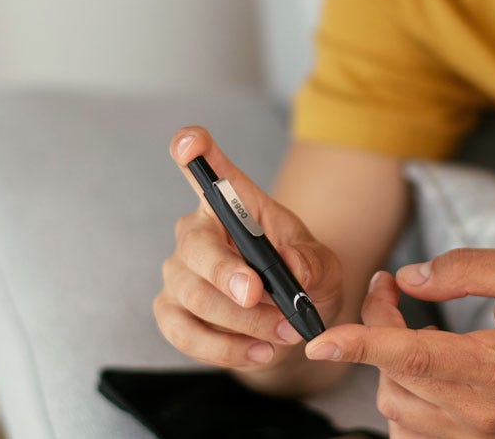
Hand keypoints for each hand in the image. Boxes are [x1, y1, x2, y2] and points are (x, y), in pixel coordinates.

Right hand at [153, 126, 344, 371]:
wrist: (292, 325)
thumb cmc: (303, 280)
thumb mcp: (323, 266)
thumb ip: (312, 262)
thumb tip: (293, 268)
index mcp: (232, 204)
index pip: (208, 170)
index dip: (194, 151)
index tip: (190, 140)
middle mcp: (196, 233)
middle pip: (195, 246)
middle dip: (227, 274)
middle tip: (259, 295)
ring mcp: (178, 273)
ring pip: (194, 296)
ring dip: (241, 321)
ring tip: (282, 334)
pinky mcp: (171, 312)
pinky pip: (184, 333)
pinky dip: (224, 349)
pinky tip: (258, 352)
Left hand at [306, 248, 494, 438]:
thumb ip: (469, 268)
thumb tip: (411, 278)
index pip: (414, 356)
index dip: (363, 344)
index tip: (320, 342)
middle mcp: (481, 412)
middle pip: (394, 374)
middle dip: (377, 326)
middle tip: (390, 290)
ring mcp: (475, 438)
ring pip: (393, 405)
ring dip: (386, 363)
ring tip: (405, 327)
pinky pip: (408, 430)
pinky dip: (400, 397)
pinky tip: (417, 371)